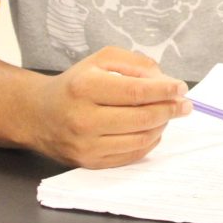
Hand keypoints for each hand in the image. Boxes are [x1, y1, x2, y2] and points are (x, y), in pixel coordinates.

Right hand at [26, 46, 190, 167]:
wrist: (37, 114)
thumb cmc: (75, 84)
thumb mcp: (100, 60)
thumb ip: (135, 63)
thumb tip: (164, 80)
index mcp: (85, 87)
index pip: (136, 92)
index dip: (164, 90)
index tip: (181, 88)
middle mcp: (83, 118)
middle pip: (141, 118)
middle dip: (170, 110)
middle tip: (185, 104)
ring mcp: (85, 145)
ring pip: (140, 139)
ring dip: (162, 126)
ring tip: (168, 115)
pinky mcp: (89, 162)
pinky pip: (130, 156)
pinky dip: (149, 142)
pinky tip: (153, 130)